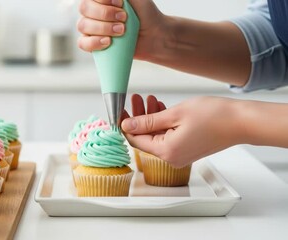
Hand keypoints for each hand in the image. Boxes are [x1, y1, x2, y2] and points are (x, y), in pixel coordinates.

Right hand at [77, 0, 166, 59]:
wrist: (153, 35)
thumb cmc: (145, 14)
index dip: (103, 1)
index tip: (121, 4)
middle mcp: (92, 11)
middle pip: (84, 9)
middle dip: (104, 14)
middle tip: (123, 19)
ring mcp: (90, 28)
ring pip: (83, 26)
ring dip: (103, 28)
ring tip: (121, 31)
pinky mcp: (92, 44)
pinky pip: (82, 43)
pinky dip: (94, 42)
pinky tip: (108, 42)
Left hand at [121, 94, 243, 167]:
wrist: (241, 122)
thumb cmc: (214, 116)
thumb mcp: (174, 114)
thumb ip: (148, 121)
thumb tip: (126, 125)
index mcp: (166, 152)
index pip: (135, 140)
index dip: (126, 124)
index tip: (121, 108)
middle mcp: (171, 158)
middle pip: (145, 138)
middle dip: (138, 117)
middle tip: (136, 98)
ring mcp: (180, 155)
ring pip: (155, 136)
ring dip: (150, 117)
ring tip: (149, 98)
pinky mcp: (186, 150)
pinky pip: (167, 137)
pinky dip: (162, 123)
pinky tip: (160, 107)